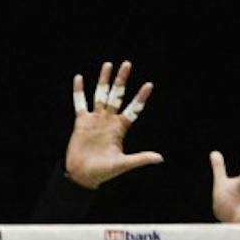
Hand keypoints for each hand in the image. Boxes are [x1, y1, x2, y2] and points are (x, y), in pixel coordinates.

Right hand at [64, 60, 162, 188]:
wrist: (83, 175)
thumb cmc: (103, 172)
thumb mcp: (123, 164)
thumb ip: (140, 158)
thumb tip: (160, 158)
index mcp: (120, 128)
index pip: (133, 109)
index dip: (140, 98)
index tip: (149, 85)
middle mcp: (108, 121)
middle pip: (117, 95)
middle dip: (122, 80)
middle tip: (127, 64)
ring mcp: (95, 120)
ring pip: (100, 95)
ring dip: (104, 80)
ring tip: (108, 64)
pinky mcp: (81, 122)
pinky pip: (80, 103)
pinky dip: (79, 91)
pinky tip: (79, 78)